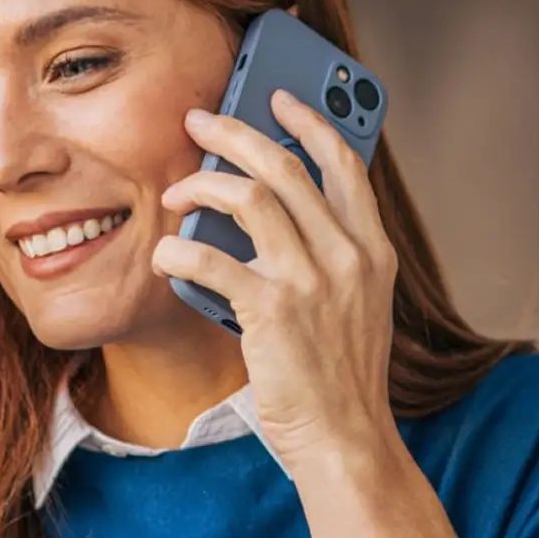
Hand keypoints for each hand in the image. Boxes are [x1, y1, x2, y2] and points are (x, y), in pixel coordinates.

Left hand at [151, 91, 399, 472]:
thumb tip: (272, 210)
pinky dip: (178, 248)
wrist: (344, 440)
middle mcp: (347, 255)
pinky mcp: (270, 310)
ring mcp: (311, 281)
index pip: (343, 162)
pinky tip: (165, 254)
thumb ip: (331, 256)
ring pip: (246, 196)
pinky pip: (209, 256)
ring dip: (200, 184)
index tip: (277, 97)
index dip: (308, 120)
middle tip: (199, 121)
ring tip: (175, 192)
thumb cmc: (340, 377)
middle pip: (284, 165)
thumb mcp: (358, 305)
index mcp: (373, 249)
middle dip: (234, 131)